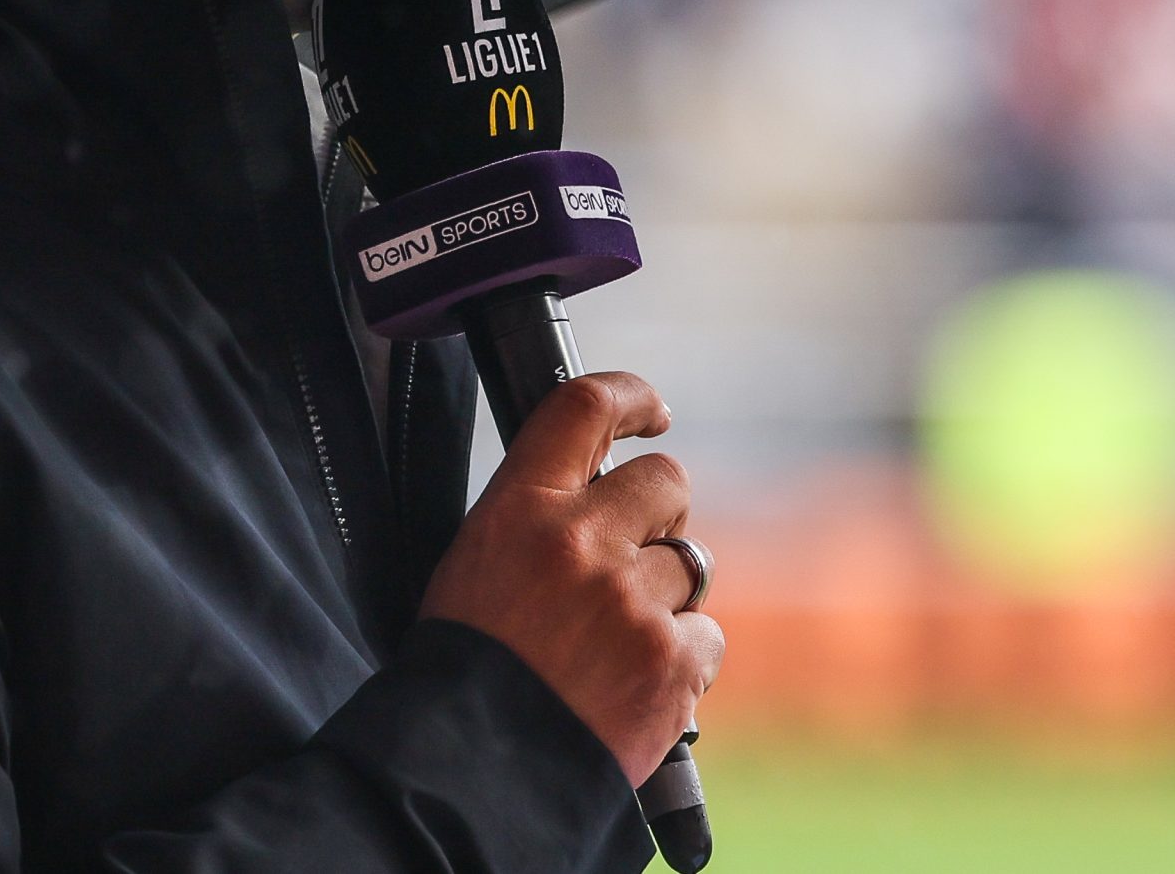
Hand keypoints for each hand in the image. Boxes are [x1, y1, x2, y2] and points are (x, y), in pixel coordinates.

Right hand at [419, 371, 723, 782]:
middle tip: (631, 560)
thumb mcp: (478, 565)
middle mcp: (581, 544)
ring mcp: (631, 602)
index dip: (631, 397)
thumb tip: (606, 487)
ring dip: (665, 598)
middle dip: (660, 516)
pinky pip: (706, 635)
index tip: (652, 413)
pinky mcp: (670, 661)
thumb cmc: (468, 670)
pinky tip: (633, 685)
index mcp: (521, 511)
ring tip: (612, 644)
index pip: (585, 406)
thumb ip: (543, 518)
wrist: (468, 777)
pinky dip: (680, 660)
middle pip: (666, 483)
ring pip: (690, 564)